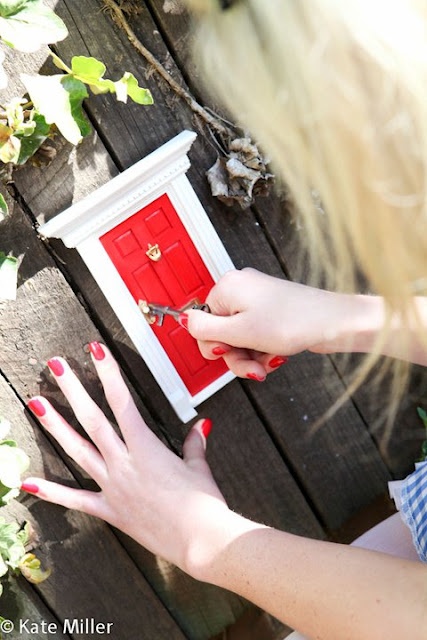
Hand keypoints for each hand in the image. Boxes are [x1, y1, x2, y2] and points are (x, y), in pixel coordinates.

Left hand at [22, 343, 229, 575]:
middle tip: (56, 367)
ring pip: (78, 450)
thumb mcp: (199, 466)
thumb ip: (194, 444)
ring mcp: (113, 486)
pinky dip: (52, 492)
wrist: (200, 540)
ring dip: (56, 427)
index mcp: (147, 448)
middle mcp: (124, 464)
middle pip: (92, 419)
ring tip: (37, 405)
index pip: (122, 401)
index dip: (109, 373)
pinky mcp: (110, 510)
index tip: (96, 352)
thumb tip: (200, 426)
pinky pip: (76, 500)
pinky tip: (30, 483)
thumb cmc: (203, 504)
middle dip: (73, 389)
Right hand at [186, 268, 373, 378]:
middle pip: (221, 333)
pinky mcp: (271, 310)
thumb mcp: (239, 331)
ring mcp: (257, 299)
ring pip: (239, 338)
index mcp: (226, 287)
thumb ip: (204, 328)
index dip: (215, 345)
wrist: (334, 322)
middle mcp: (240, 289)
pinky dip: (263, 350)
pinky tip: (276, 356)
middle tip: (253, 364)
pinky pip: (255, 335)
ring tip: (268, 362)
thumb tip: (182, 319)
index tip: (230, 353)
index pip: (202, 323)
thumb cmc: (292, 322)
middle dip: (236, 355)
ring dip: (251, 356)